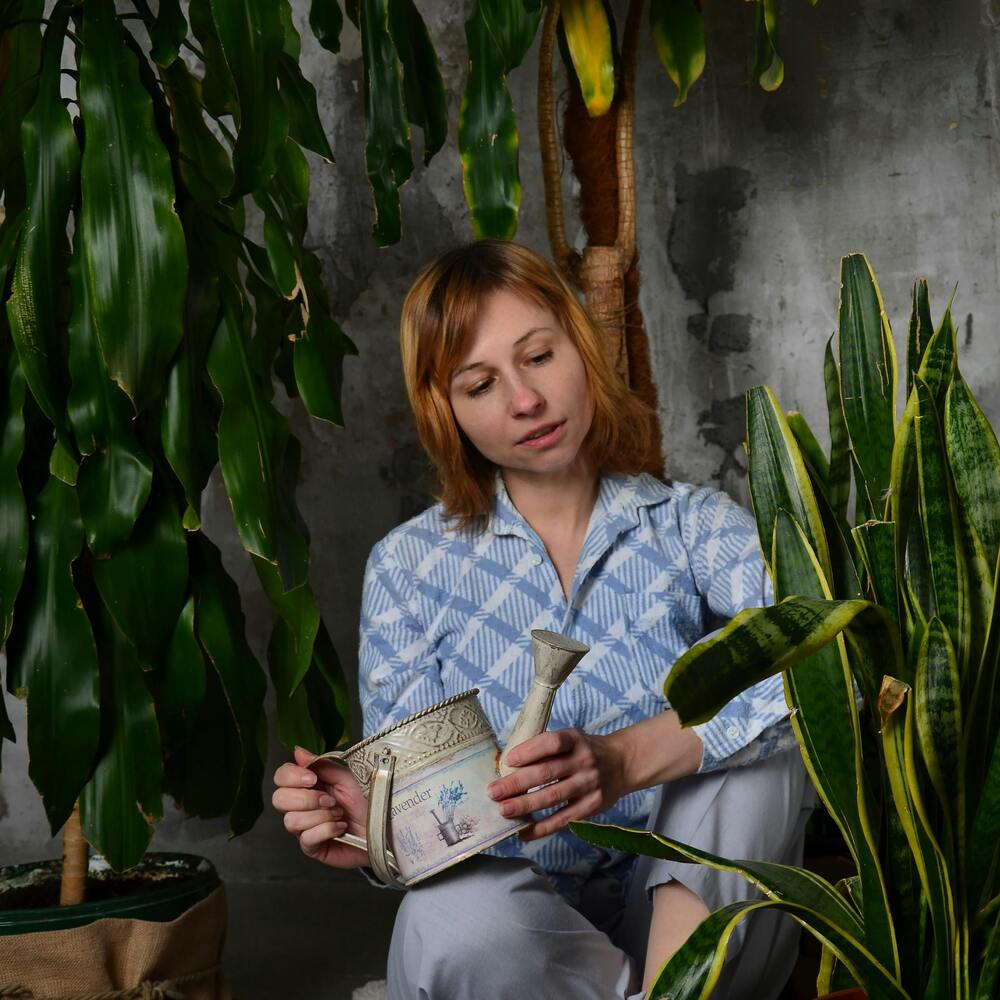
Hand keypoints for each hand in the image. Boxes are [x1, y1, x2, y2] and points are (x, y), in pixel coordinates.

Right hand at [272, 746, 369, 867]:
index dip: (291, 777)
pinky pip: (306, 839)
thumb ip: (321, 764)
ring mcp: (304, 828)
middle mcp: (301, 806)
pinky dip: (326, 830)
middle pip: (279, 800)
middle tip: (330, 800)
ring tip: (339, 814)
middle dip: (307, 798)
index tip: (312, 778)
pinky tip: (340, 827)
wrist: (383, 824)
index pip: (281, 778)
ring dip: (320, 816)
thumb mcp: (346, 775)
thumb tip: (298, 751)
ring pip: (291, 821)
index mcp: (308, 785)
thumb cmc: (367, 799)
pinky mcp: (312, 847)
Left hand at [485, 728, 627, 840]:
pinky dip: (542, 827)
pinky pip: (563, 819)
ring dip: (525, 806)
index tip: (508, 760)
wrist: (621, 763)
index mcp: (574, 739)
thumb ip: (545, 748)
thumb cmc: (584, 750)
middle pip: (547, 773)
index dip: (529, 751)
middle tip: (493, 792)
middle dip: (517, 783)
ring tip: (503, 810)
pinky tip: (524, 832)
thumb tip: (508, 765)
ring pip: (553, 797)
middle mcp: (583, 761)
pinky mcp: (592, 806)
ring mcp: (589, 785)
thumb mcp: (570, 739)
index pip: (551, 743)